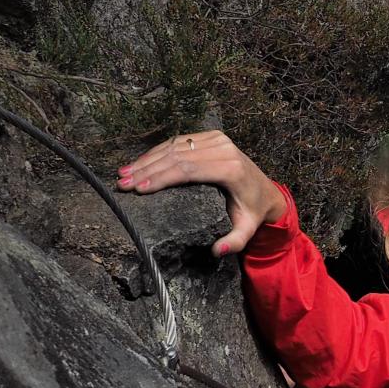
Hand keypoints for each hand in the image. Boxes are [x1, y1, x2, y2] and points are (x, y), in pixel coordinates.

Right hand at [116, 131, 287, 256]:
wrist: (266, 190)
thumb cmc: (252, 211)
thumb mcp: (247, 229)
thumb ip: (236, 242)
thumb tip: (218, 251)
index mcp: (231, 169)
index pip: (188, 170)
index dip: (161, 178)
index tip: (139, 189)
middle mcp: (224, 149)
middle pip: (177, 157)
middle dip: (146, 170)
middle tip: (123, 183)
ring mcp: (218, 139)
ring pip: (174, 147)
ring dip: (146, 160)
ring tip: (123, 174)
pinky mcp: (212, 136)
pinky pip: (179, 141)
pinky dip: (157, 152)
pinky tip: (139, 163)